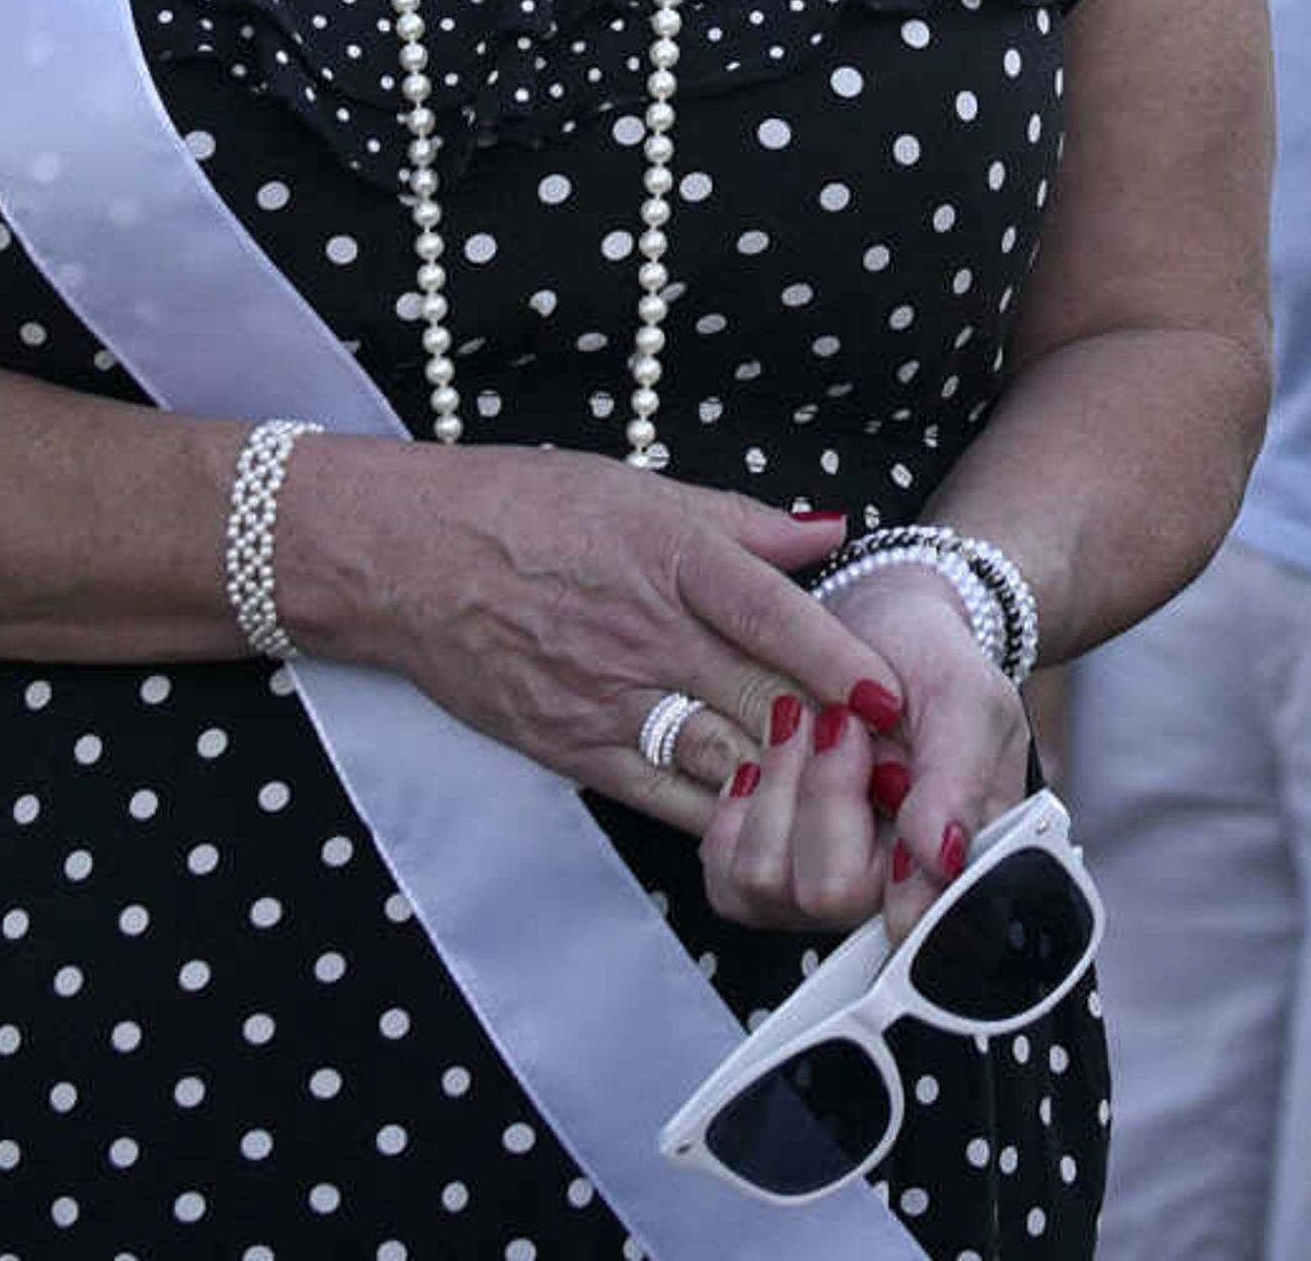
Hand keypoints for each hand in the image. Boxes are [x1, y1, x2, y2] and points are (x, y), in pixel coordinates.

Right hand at [282, 441, 907, 834]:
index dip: (840, 659)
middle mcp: (647, 632)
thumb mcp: (640, 488)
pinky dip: (720, 814)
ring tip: (852, 806)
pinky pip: (664, 795)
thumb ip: (745, 522)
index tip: (893, 695)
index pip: (774, 615)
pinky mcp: (575, 749)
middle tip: (901, 768)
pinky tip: (764, 822)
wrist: (409, 559)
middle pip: (762, 698)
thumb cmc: (526, 508)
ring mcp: (609, 698)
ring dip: (788, 786)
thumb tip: (833, 530)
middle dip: (837, 740)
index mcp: (671, 556)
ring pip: (722, 757)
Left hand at [701, 562, 1029, 939]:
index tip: (886, 771)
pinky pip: (725, 874)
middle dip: (824, 794)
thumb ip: (959, 779)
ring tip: (806, 726)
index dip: (891, 862)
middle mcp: (888, 891)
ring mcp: (822, 885)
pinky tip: (767, 762)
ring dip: (780, 786)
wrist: (871, 623)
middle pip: (828, 893)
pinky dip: (737, 807)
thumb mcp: (966, 695)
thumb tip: (943, 858)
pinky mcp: (767, 869)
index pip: (916, 918)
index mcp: (957, 865)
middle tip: (844, 726)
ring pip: (766, 882)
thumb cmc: (926, 658)